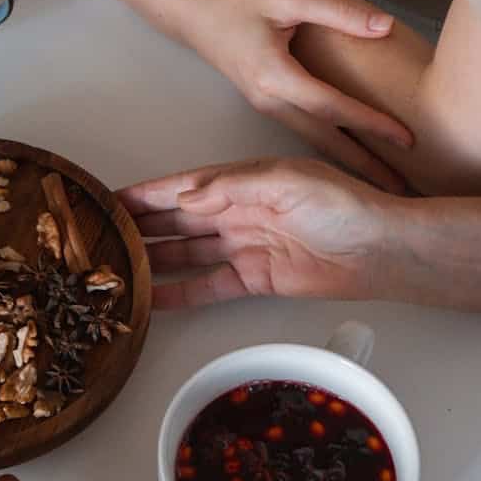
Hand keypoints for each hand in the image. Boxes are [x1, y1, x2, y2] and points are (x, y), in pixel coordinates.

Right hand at [119, 157, 402, 308]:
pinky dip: (181, 293)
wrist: (380, 249)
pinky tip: (154, 299)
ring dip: (154, 259)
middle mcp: (236, 212)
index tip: (108, 200)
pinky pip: (208, 286)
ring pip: (186, 253)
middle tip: (101, 238)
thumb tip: (183, 198)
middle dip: (140, 227)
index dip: (144, 194)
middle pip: (176, 221)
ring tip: (117, 270)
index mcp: (240, 181)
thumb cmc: (342, 204)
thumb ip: (230, 186)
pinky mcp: (254, 279)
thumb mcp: (285, 181)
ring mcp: (243, 246)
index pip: (181, 187)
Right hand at [182, 0, 410, 191]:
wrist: (189, 12)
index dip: (371, 123)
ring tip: (382, 179)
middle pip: (325, 140)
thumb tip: (384, 26)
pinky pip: (303, 131)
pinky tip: (350, 152)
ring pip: (313, 141)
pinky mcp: (265, 104)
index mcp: (275, 77)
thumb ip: (336, 11)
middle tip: (401, 187)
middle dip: (364, 165)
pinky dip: (330, 146)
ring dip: (348, 161)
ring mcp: (265, 106)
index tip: (406, 139)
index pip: (333, 107)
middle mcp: (269, 101)